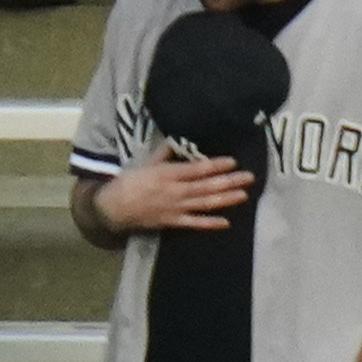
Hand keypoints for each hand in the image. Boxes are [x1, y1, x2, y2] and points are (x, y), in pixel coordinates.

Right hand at [93, 147, 253, 235]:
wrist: (112, 208)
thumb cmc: (130, 182)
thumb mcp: (146, 162)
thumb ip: (165, 152)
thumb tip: (179, 138)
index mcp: (168, 174)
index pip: (196, 169)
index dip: (215, 165)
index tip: (233, 161)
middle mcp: (174, 191)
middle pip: (206, 186)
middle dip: (229, 181)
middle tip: (249, 177)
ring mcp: (175, 208)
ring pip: (204, 203)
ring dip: (225, 199)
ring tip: (244, 194)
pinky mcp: (172, 222)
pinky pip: (193, 224)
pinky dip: (209, 223)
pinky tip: (226, 223)